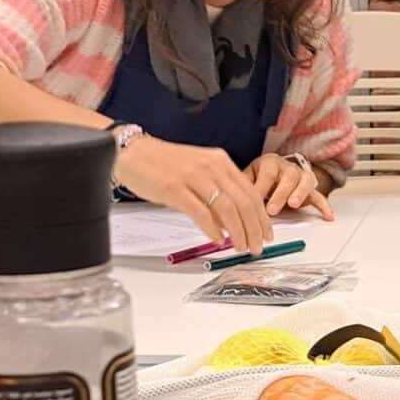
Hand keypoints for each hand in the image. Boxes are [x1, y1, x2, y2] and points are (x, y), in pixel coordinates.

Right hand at [114, 135, 273, 251]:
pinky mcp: (174, 189)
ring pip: (227, 209)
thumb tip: (230, 223)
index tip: (266, 234)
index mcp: (220, 161)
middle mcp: (211, 167)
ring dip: (237, 232)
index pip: (250, 192)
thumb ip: (216, 193)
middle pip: (243, 202)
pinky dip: (212, 229)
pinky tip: (218, 240)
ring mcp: (193, 177)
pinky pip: (201, 213)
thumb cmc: (164, 164)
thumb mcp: (198, 172)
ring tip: (240, 247)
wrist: (132, 152)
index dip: (262, 217)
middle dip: (254, 229)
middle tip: (257, 247)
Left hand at [247, 153, 335, 220]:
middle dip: (280, 194)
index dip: (261, 188)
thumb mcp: (248, 176)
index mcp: (270, 163)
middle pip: (288, 177)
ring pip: (305, 182)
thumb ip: (241, 186)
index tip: (253, 203)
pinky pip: (319, 195)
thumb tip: (227, 199)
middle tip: (272, 209)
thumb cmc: (260, 176)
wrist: (277, 170)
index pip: (267, 173)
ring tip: (294, 205)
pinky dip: (324, 205)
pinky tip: (328, 216)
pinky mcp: (310, 189)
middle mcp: (288, 167)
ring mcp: (301, 177)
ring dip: (300, 194)